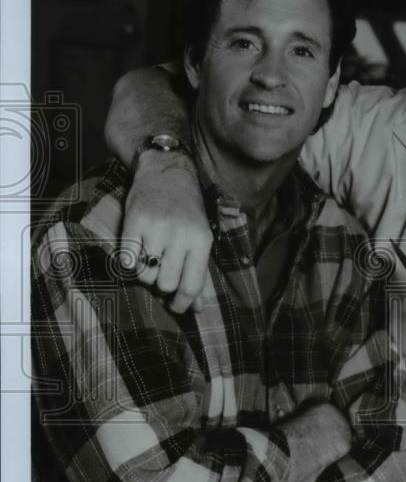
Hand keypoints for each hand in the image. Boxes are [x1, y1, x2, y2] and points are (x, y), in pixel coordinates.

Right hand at [122, 150, 212, 312]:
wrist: (166, 172)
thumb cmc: (187, 210)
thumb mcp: (200, 236)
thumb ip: (198, 271)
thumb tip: (197, 308)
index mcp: (201, 240)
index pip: (191, 285)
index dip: (183, 303)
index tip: (177, 308)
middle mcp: (179, 234)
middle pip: (167, 283)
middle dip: (163, 285)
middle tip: (163, 273)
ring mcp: (155, 228)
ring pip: (146, 275)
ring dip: (147, 273)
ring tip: (151, 257)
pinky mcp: (133, 222)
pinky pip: (127, 261)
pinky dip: (131, 263)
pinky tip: (137, 251)